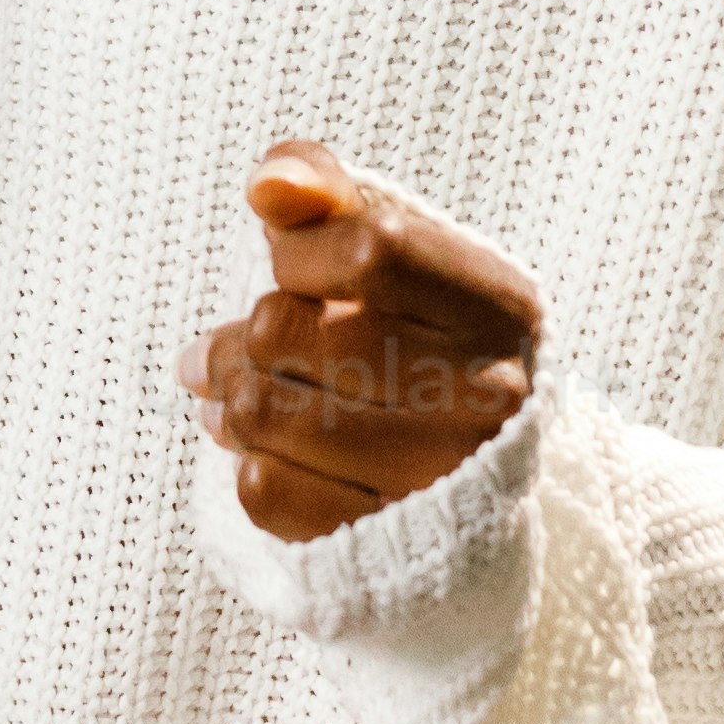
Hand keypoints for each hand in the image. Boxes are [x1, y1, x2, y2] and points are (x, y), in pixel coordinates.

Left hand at [191, 140, 541, 542]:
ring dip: (228, 400)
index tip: (289, 267)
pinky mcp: (388, 539)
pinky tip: (257, 450)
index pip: (366, 250)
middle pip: (289, 333)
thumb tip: (270, 184)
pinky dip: (246, 463)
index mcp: (500, 306)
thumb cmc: (420, 333)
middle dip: (236, 337)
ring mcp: (442, 475)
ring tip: (225, 395)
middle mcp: (487, 394)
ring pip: (263, 415)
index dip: (296, 252)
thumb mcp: (398, 248)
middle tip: (223, 347)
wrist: (474, 467)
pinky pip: (266, 493)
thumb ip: (329, 192)